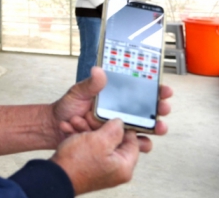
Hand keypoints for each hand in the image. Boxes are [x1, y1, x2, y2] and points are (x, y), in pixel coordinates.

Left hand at [50, 66, 172, 151]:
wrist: (55, 127)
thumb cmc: (67, 108)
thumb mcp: (78, 93)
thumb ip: (90, 85)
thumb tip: (99, 71)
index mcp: (115, 98)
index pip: (140, 92)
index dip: (155, 91)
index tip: (163, 89)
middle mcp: (121, 113)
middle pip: (148, 112)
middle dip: (160, 110)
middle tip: (163, 108)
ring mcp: (119, 128)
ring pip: (144, 131)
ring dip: (152, 130)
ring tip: (156, 127)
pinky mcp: (114, 142)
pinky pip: (129, 146)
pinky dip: (133, 144)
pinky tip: (133, 140)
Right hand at [51, 119, 138, 194]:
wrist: (55, 176)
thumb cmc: (76, 162)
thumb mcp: (99, 140)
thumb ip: (114, 130)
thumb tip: (121, 123)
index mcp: (124, 166)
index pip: (133, 143)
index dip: (124, 127)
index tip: (115, 116)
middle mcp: (115, 170)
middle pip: (114, 142)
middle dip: (99, 126)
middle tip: (89, 118)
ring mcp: (102, 169)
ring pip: (99, 143)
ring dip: (86, 130)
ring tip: (74, 122)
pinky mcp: (90, 168)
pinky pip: (89, 149)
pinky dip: (80, 139)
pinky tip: (70, 130)